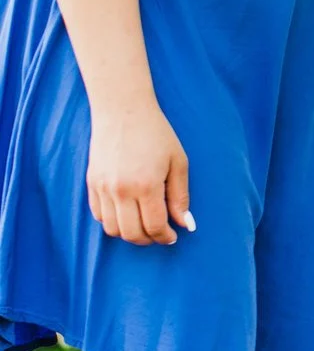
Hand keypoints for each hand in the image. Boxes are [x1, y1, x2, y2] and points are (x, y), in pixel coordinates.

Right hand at [87, 103, 191, 245]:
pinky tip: (127, 213)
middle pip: (131, 234)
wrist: (123, 111)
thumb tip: (185, 223)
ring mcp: (102, 188)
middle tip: (160, 234)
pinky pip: (98, 214)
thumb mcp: (178, 163)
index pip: (155, 226)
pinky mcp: (91, 183)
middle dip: (148, 239)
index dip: (165, 237)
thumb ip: (180, 196)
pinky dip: (112, 221)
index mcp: (146, 186)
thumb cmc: (156, 134)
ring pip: (112, 228)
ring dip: (129, 233)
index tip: (173, 236)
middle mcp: (121, 191)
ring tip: (144, 224)